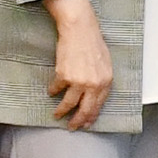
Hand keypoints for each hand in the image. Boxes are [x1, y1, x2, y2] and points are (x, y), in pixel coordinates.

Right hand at [43, 0, 115, 127]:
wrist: (80, 30)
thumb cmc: (93, 43)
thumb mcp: (105, 64)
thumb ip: (101, 81)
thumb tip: (94, 96)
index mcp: (106, 82)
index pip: (98, 106)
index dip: (91, 117)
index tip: (86, 124)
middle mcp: (93, 85)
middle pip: (84, 110)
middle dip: (77, 121)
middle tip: (72, 127)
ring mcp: (78, 81)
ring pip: (68, 104)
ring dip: (61, 111)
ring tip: (57, 115)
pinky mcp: (63, 76)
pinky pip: (56, 89)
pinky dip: (53, 91)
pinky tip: (52, 92)